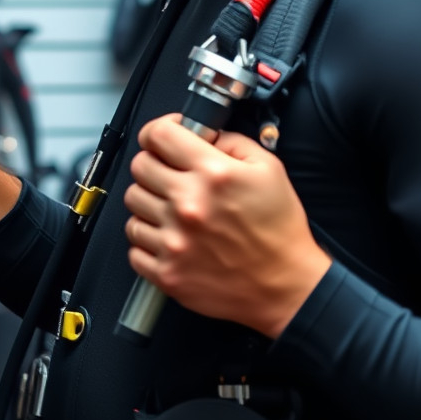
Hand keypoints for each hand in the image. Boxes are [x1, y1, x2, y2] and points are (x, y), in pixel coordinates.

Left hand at [123, 114, 331, 338]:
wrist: (288, 287)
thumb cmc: (279, 231)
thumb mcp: (268, 168)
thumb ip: (230, 141)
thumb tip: (200, 134)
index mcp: (212, 174)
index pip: (157, 134)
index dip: (158, 132)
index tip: (164, 139)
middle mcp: (188, 204)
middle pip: (139, 166)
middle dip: (154, 165)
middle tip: (172, 176)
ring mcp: (174, 240)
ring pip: (132, 203)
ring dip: (149, 202)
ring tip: (173, 210)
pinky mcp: (167, 272)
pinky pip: (134, 243)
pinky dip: (148, 239)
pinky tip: (170, 237)